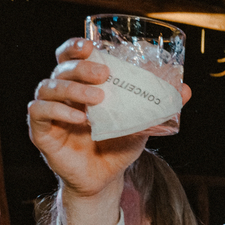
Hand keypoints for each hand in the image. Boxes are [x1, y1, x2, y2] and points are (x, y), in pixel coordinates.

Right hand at [27, 38, 192, 200]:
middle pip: (61, 68)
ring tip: (98, 97)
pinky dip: (58, 111)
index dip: (74, 47)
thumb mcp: (141, 124)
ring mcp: (49, 111)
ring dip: (73, 88)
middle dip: (80, 66)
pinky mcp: (41, 131)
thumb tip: (185, 90)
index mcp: (81, 85)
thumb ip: (159, 107)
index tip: (89, 45)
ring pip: (49, 87)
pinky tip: (80, 117)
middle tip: (103, 72)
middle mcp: (62, 94)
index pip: (70, 57)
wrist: (105, 179)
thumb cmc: (118, 146)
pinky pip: (39, 113)